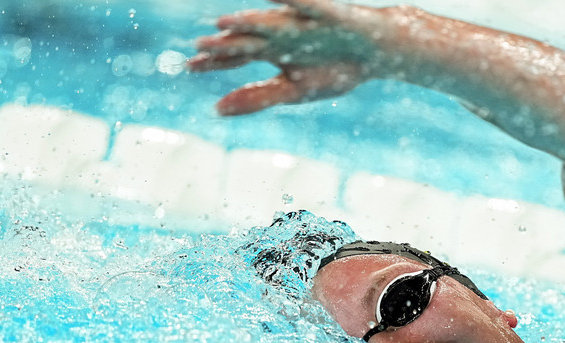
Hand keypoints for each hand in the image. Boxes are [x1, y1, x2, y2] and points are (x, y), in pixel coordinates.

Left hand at [188, 0, 379, 114]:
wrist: (374, 54)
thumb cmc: (335, 70)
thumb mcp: (293, 91)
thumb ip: (256, 98)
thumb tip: (215, 109)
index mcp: (272, 51)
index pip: (236, 55)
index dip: (215, 61)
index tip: (190, 66)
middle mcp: (280, 33)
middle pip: (248, 40)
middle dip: (225, 45)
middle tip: (199, 48)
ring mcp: (300, 22)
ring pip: (269, 22)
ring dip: (246, 22)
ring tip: (222, 23)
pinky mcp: (324, 13)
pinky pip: (304, 4)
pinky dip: (287, 0)